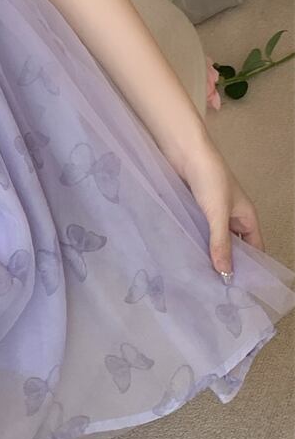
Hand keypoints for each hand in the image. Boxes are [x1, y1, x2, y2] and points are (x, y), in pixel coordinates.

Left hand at [173, 139, 264, 278]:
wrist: (184, 150)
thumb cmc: (208, 177)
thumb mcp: (217, 213)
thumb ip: (220, 242)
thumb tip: (226, 273)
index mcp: (246, 216)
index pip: (254, 248)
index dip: (250, 267)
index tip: (239, 288)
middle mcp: (231, 216)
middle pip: (234, 245)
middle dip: (226, 263)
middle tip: (214, 289)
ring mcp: (212, 212)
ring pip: (213, 238)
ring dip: (207, 252)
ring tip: (198, 276)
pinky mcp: (193, 207)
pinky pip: (197, 229)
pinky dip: (194, 240)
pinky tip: (185, 254)